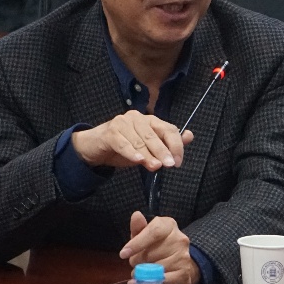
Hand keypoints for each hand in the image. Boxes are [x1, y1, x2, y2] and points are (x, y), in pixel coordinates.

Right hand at [71, 110, 193, 171]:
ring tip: (155, 166)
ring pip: (140, 140)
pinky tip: (138, 160)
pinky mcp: (110, 132)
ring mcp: (122, 123)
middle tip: (170, 164)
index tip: (178, 161)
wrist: (94, 148)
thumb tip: (189, 136)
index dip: (175, 145)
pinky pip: (123, 143)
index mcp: (149, 120)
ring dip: (149, 154)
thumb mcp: (147, 148)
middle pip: (154, 135)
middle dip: (163, 151)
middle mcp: (137, 118)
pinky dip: (132, 152)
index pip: (168, 129)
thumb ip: (167, 143)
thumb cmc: (123, 147)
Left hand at [120, 211, 199, 283]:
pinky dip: (152, 283)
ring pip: (156, 268)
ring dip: (145, 273)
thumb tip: (136, 215)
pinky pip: (164, 280)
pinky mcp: (184, 273)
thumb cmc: (159, 245)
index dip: (137, 243)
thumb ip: (139, 227)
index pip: (153, 232)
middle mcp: (179, 239)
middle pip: (151, 253)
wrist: (182, 260)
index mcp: (169, 225)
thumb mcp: (147, 234)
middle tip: (136, 263)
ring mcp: (183, 256)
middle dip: (138, 261)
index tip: (123, 254)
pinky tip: (146, 283)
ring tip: (143, 272)